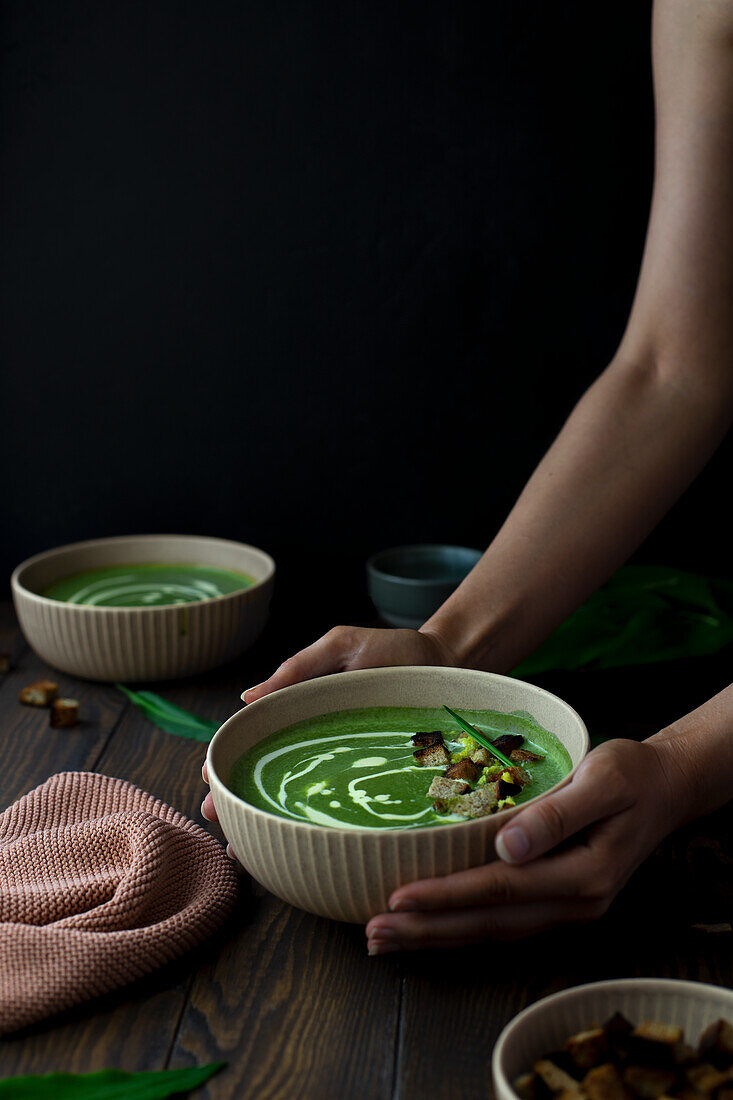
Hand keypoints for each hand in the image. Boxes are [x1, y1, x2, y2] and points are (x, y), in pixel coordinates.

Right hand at [200, 624, 455, 826]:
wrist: (451, 662)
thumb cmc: (395, 651)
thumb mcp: (342, 647)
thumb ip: (299, 668)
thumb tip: (246, 698)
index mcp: (306, 710)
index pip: (259, 740)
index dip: (231, 760)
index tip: (209, 780)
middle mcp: (323, 743)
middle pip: (273, 775)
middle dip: (240, 799)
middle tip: (217, 821)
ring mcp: (349, 765)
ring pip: (303, 799)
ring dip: (269, 821)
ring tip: (241, 849)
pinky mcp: (380, 781)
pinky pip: (348, 809)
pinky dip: (320, 831)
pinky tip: (298, 852)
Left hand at [365, 737, 684, 952]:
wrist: (667, 787)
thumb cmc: (633, 773)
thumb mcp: (602, 779)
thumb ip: (557, 813)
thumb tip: (508, 846)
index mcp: (585, 874)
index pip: (501, 889)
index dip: (446, 895)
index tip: (398, 897)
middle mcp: (576, 904)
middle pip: (488, 924)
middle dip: (427, 929)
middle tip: (373, 933)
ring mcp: (568, 909)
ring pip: (491, 932)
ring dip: (437, 937)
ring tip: (386, 939)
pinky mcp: (558, 902)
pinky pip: (502, 924)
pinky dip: (460, 928)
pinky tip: (429, 927)